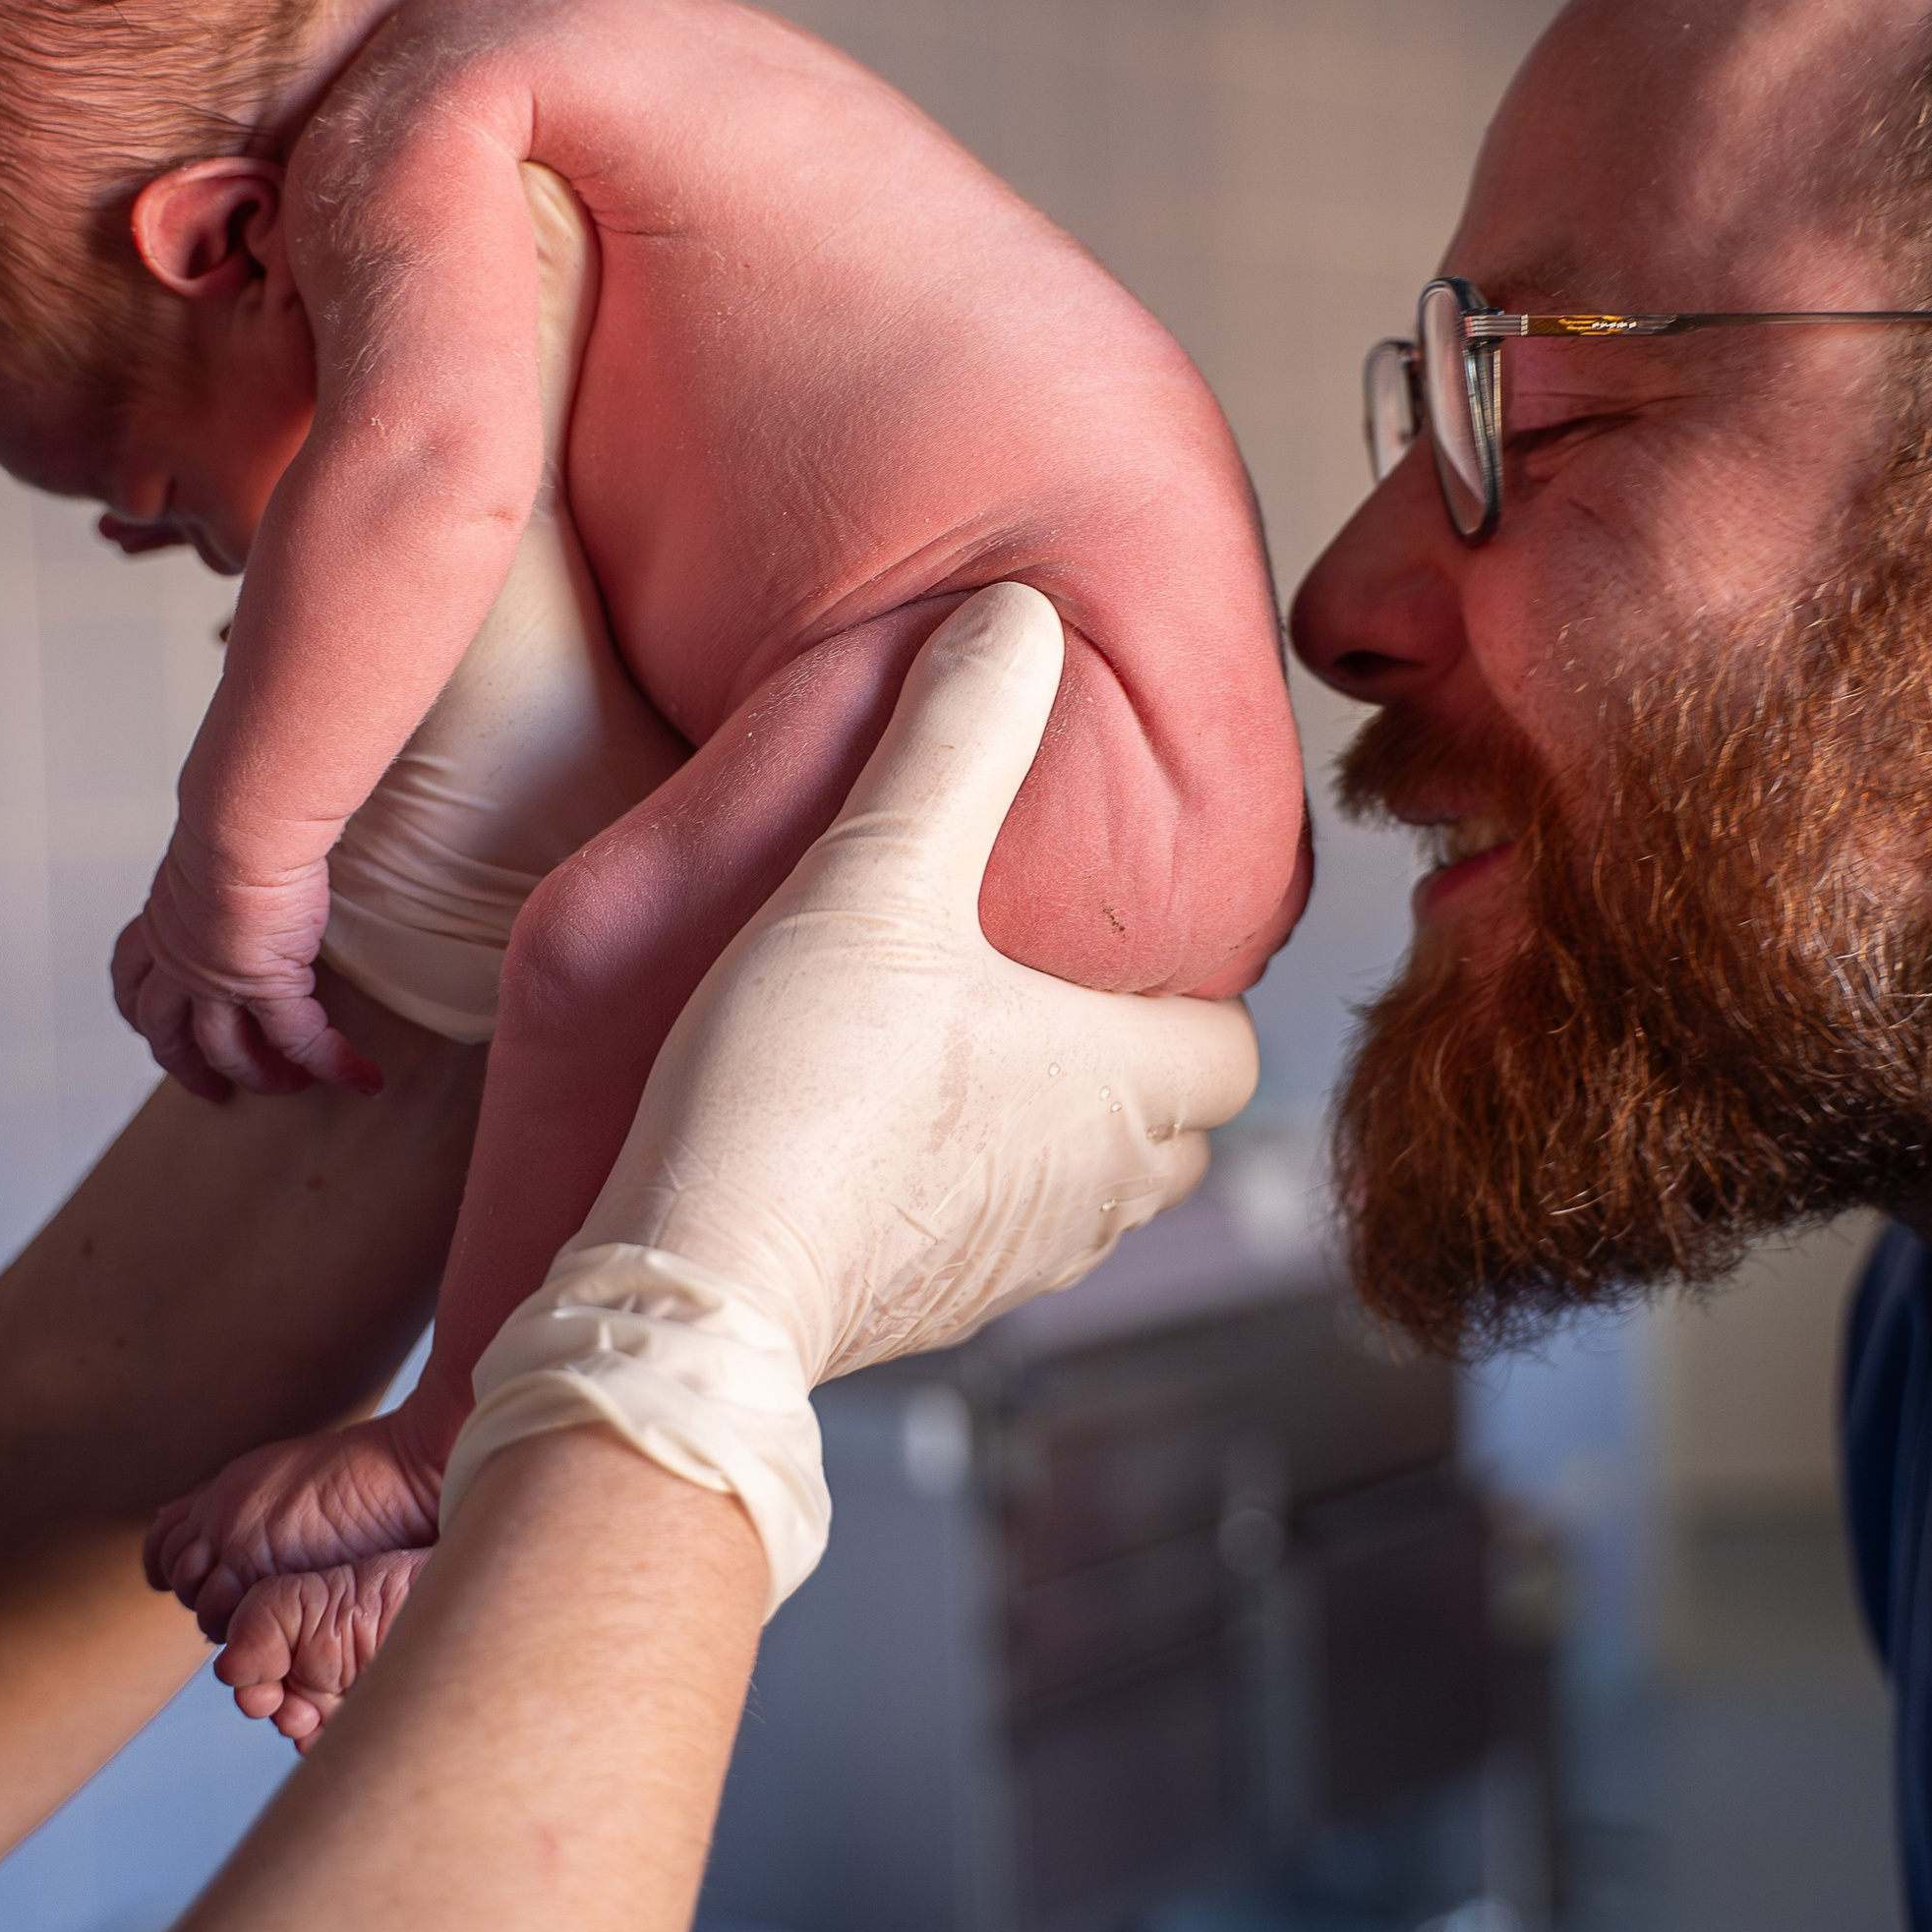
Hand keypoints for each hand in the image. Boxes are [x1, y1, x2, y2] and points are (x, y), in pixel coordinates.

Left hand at [114, 836, 383, 1104]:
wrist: (243, 820)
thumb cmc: (234, 814)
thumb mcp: (214, 842)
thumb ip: (223, 855)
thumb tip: (248, 831)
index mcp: (161, 920)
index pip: (132, 973)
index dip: (137, 1006)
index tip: (145, 1021)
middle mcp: (178, 958)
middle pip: (164, 1030)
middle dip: (184, 1065)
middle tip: (210, 1090)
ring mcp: (216, 980)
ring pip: (224, 1049)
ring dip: (257, 1075)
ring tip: (292, 1086)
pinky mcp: (266, 986)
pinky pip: (300, 1039)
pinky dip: (333, 1062)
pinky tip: (361, 1076)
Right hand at [443, 584, 1258, 1592]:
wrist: (694, 1283)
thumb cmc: (797, 1091)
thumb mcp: (874, 877)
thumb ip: (951, 742)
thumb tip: (1017, 618)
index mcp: (1123, 1089)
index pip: (1236, 1049)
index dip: (1190, 992)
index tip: (1117, 944)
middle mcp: (1095, 1194)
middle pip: (1178, 1132)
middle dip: (1131, 1067)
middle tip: (1042, 993)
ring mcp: (1014, 1269)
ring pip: (1089, 1198)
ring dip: (1052, 1136)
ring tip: (963, 1061)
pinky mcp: (926, 1313)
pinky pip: (989, 1247)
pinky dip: (965, 1195)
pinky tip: (877, 1142)